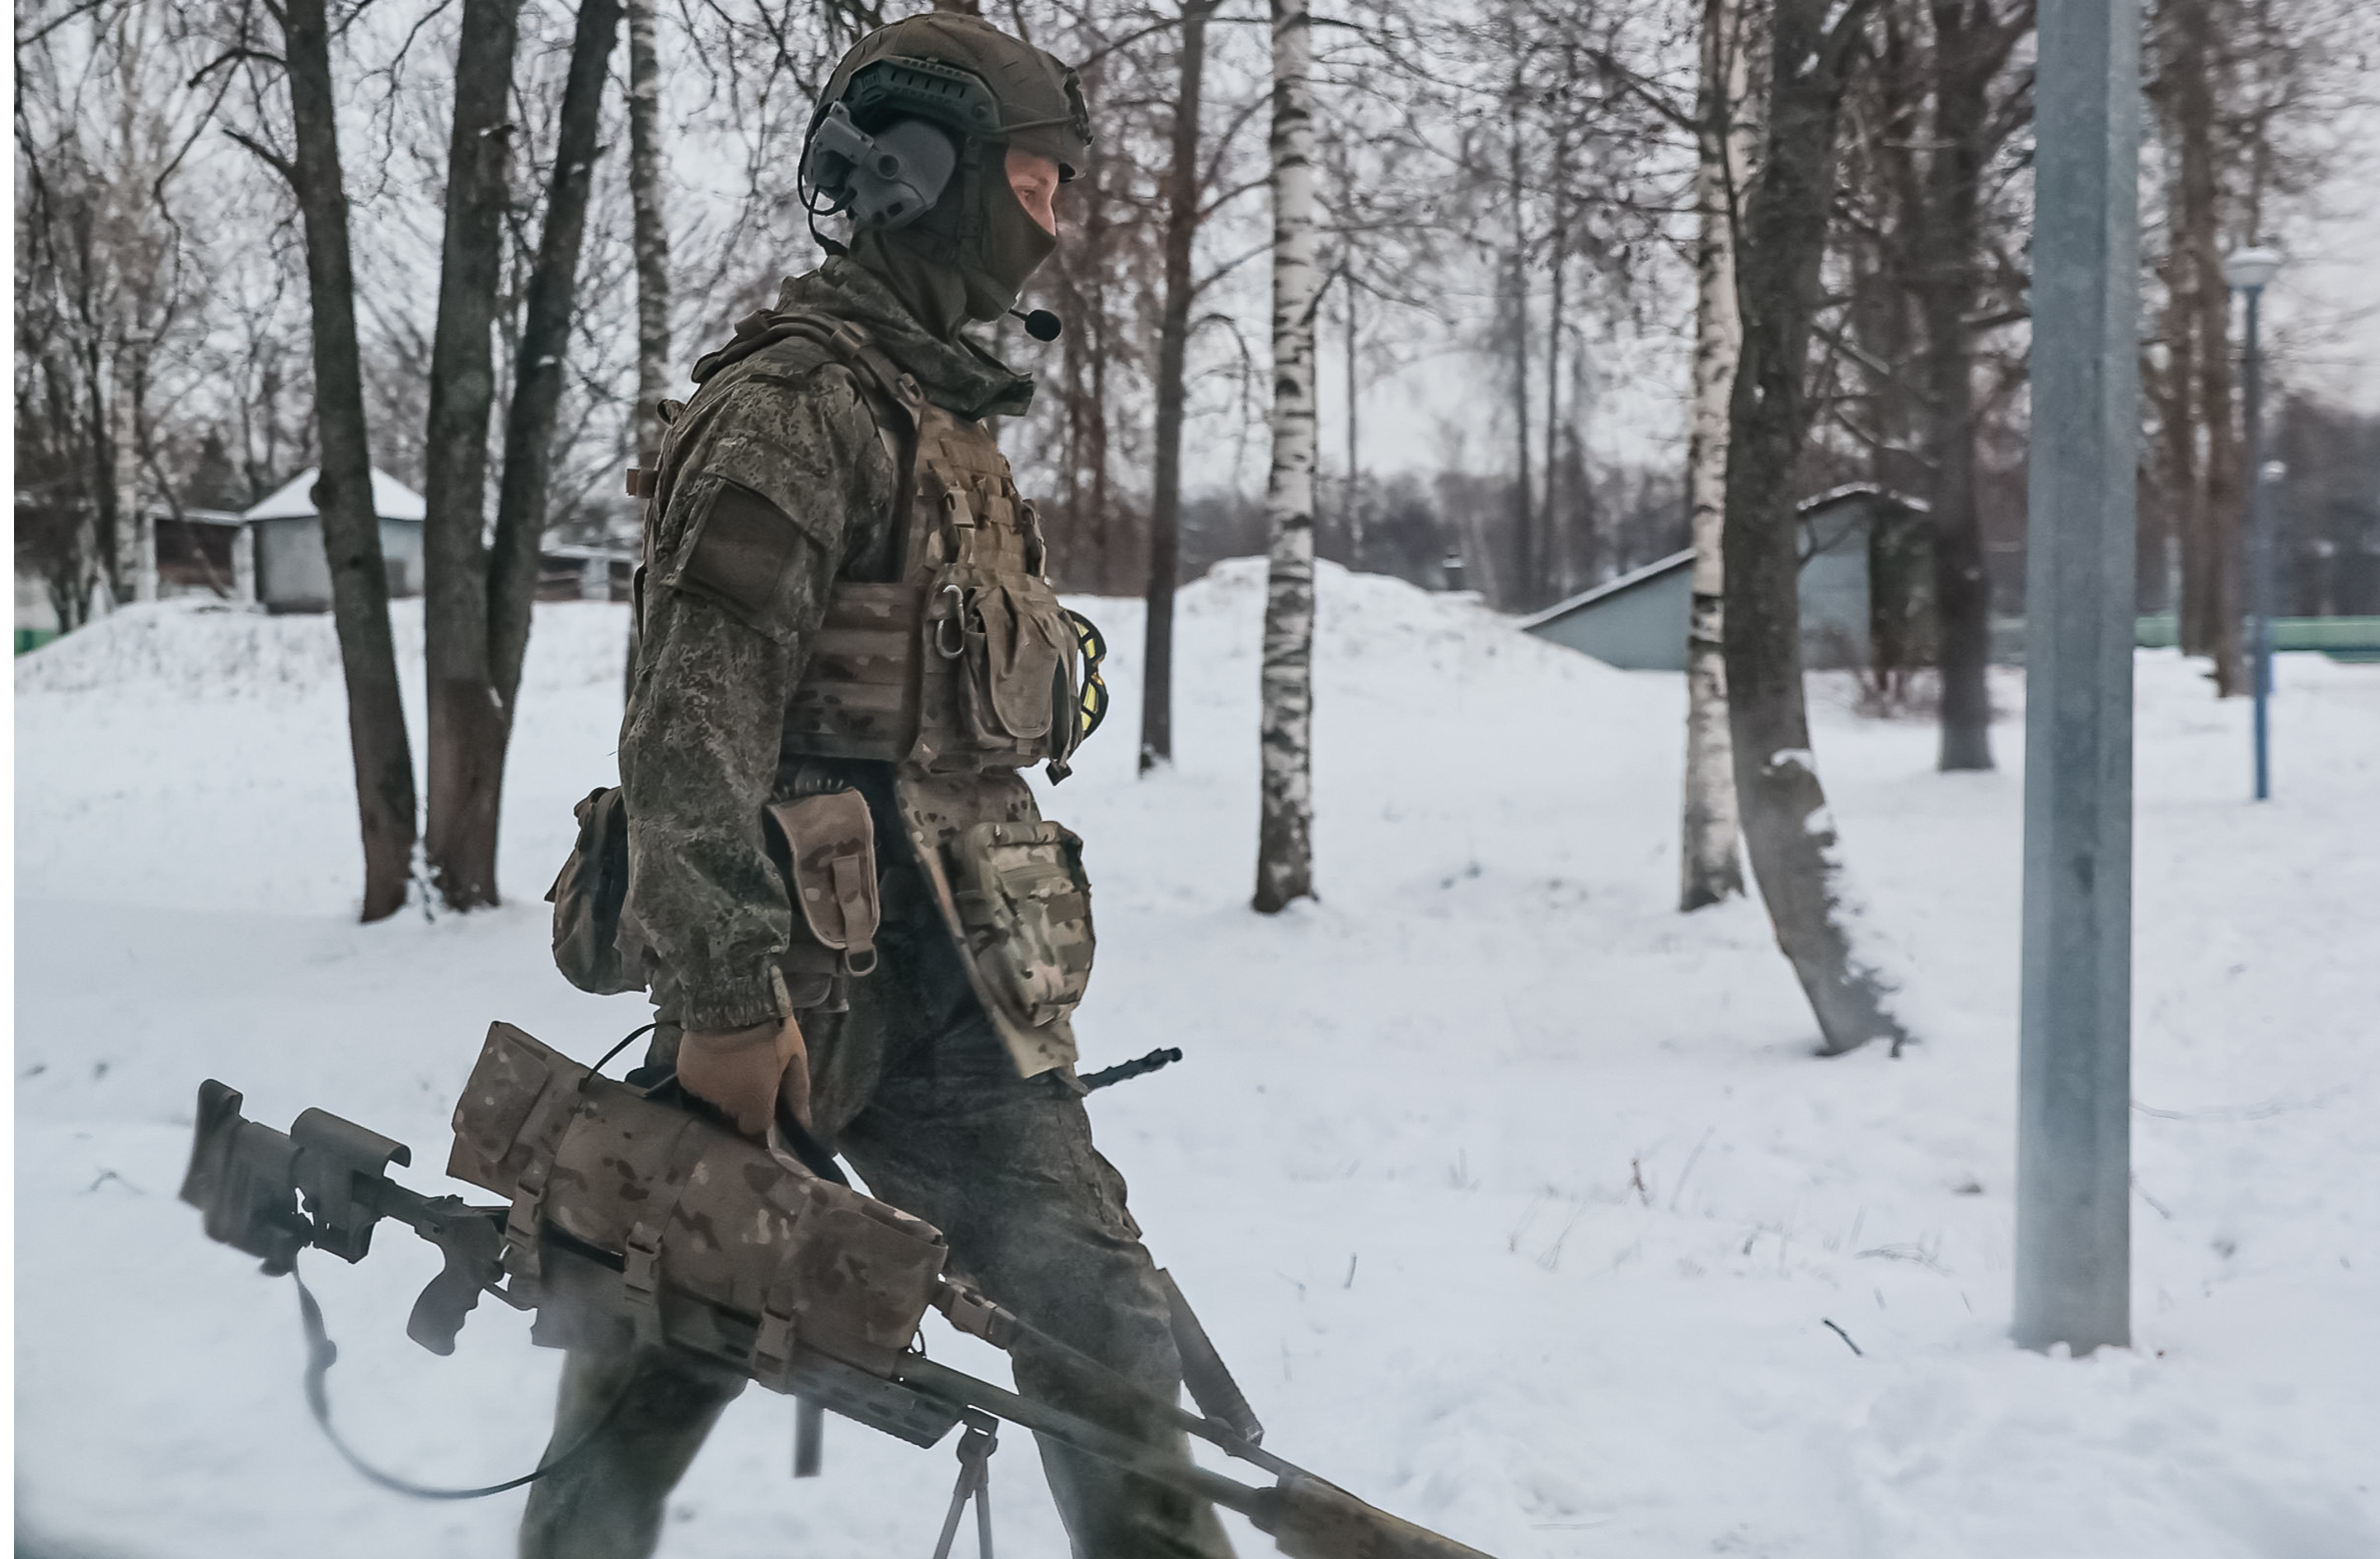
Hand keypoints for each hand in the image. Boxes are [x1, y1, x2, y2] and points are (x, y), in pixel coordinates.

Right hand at [678, 1015, 806, 1140]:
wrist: (734, 1001)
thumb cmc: (773, 1030)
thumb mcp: (795, 1059)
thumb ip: (797, 1096)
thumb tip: (803, 1125)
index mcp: (755, 1104)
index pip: (755, 1130)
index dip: (761, 1118)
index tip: (765, 1103)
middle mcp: (727, 1106)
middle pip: (736, 1114)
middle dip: (744, 1100)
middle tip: (752, 1072)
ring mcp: (704, 1092)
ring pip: (716, 1100)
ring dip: (724, 1088)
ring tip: (733, 1062)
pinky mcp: (686, 1077)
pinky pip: (699, 1086)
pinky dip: (707, 1076)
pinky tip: (716, 1058)